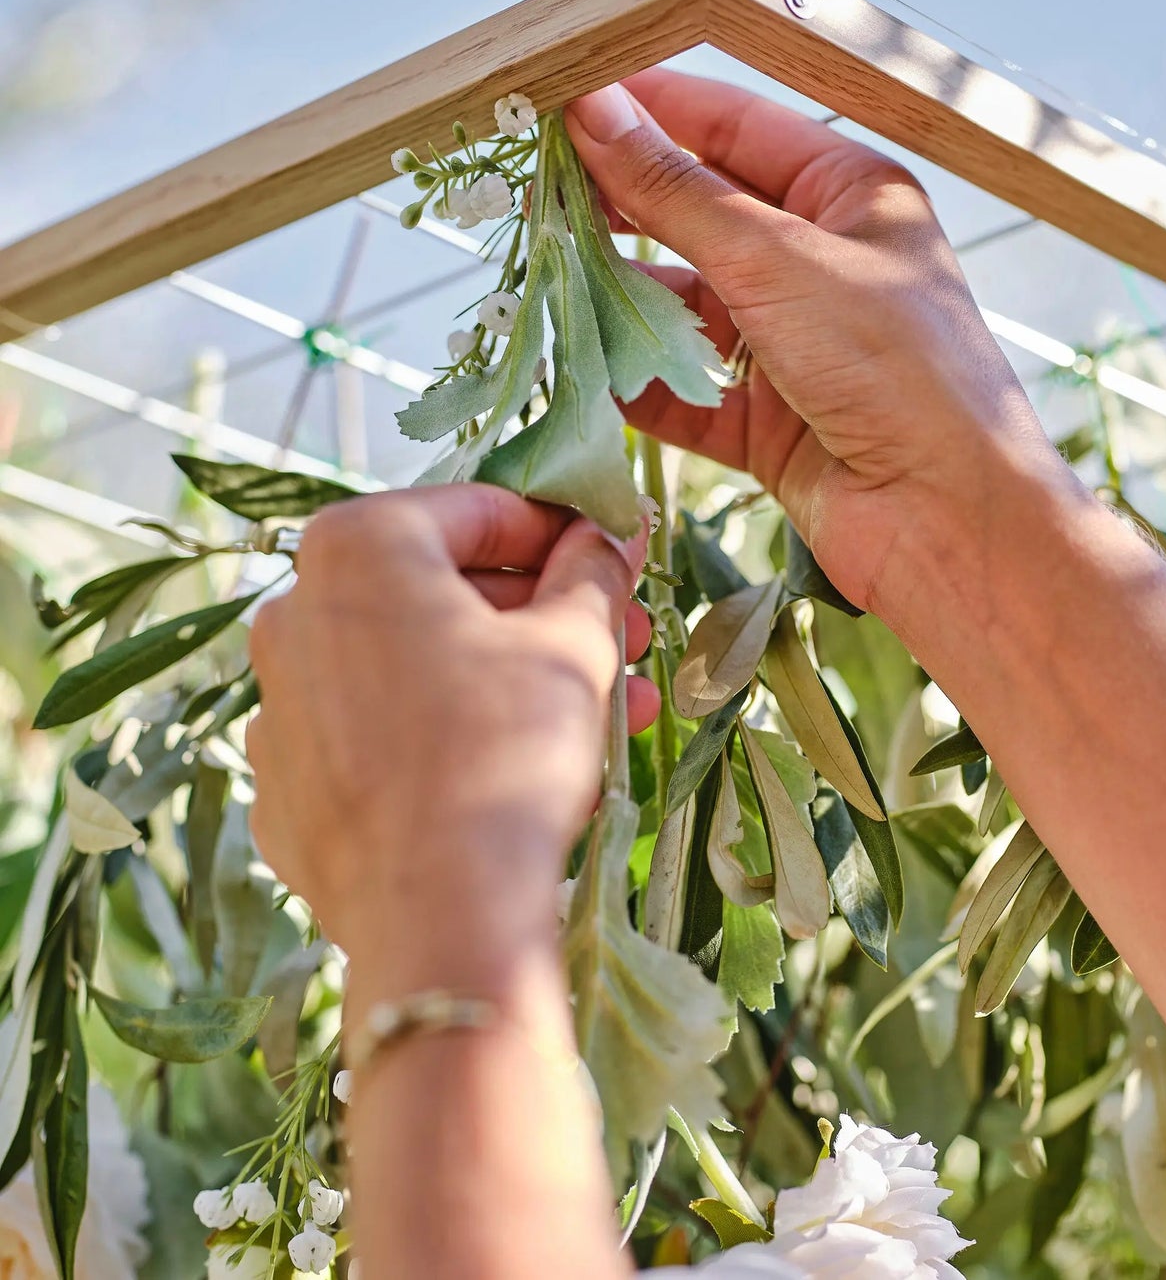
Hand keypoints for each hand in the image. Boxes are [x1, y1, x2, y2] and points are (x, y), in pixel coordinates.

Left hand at [245, 485, 650, 970]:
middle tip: (621, 641)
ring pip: (415, 668)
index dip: (559, 531)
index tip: (610, 557)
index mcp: (356, 550)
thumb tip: (616, 526)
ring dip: (510, 680)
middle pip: (443, 592)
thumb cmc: (507, 752)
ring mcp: (280, 709)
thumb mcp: (572, 645)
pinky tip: (513, 773)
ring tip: (603, 715)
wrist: (441, 918)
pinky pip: (377, 741)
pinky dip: (442, 740)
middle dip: (543, 616)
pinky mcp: (285, 790)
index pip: (477, 511)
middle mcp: (294, 615)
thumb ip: (593, 569)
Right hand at [566, 70, 1074, 622]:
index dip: (650, 109)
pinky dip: (637, 380)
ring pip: (683, 306)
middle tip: (537, 188)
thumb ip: (679, 193)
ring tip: (546, 275)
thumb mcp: (780, 261)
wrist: (946, 519)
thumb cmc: (898, 368)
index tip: (566, 97)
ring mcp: (790, 343)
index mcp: (848, 194)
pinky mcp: (765, 419)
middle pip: (699, 216)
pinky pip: (684, 387)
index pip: (733, 127)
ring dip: (620, 297)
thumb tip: (598, 112)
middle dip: (621, 205)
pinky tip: (584, 365)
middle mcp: (818, 262)